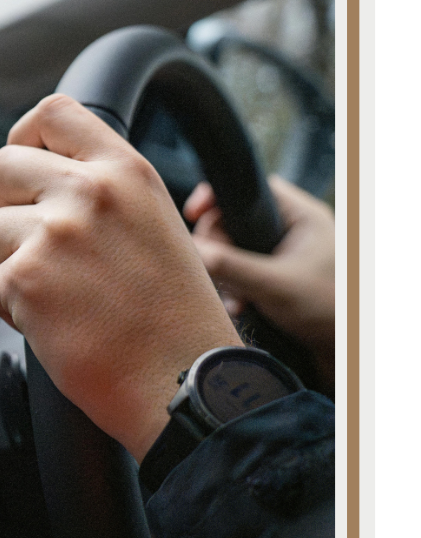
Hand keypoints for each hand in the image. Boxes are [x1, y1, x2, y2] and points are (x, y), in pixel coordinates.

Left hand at [0, 94, 240, 462]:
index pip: (54, 112)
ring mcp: (54, 234)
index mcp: (126, 171)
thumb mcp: (156, 221)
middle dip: (10, 203)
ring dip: (10, 259)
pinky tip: (57, 323)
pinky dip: (14, 308)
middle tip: (40, 241)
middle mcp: (88, 192)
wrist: (184, 382)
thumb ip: (106, 190)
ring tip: (58, 290)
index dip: (28, 135)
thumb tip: (48, 175)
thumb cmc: (176, 315)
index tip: (28, 162)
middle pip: (3, 164)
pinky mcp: (25, 281)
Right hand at [183, 175, 334, 390]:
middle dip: (219, 246)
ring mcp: (283, 251)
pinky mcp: (276, 272)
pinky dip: (235, 285)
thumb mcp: (275, 286)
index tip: (194, 213)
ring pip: (235, 246)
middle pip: (234, 219)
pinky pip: (243, 268)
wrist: (345, 349)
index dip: (218, 197)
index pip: (249, 188)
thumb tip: (194, 251)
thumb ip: (232, 267)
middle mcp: (291, 227)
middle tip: (214, 268)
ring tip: (234, 297)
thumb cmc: (329, 311)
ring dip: (226, 272)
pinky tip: (239, 305)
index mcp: (300, 215)